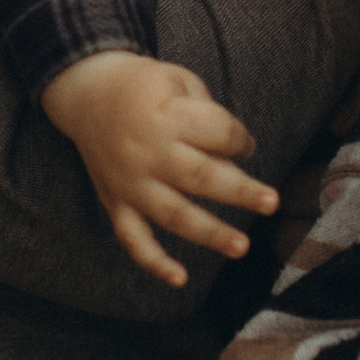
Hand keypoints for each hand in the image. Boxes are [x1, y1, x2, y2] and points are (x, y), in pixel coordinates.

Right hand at [41, 53, 278, 289]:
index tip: (247, 146)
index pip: (218, 133)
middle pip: (201, 176)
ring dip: (209, 233)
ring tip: (241, 246)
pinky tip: (179, 279)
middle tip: (272, 202)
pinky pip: (132, 238)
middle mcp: (147, 152)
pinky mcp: (115, 202)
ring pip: (173, 214)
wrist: (86, 93)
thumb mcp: (179, 80)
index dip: (241, 140)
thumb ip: (208, 115)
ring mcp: (130, 182)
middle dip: (240, 191)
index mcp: (166, 115)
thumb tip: (236, 159)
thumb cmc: (144, 86)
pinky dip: (153, 262)